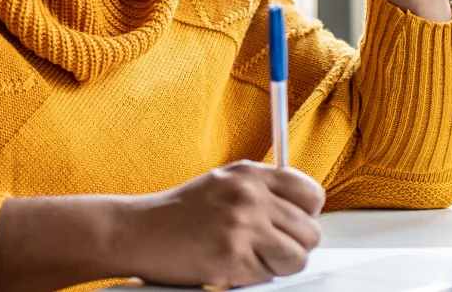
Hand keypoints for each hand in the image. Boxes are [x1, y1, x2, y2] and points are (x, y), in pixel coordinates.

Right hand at [114, 161, 324, 287]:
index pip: (312, 193)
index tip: (294, 223)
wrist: (139, 231)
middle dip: (294, 245)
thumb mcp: (224, 182)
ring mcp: (242, 226)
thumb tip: (301, 210)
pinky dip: (252, 277)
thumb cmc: (180, 212)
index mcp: (250, 174)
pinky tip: (230, 264)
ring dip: (278, 265)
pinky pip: (268, 277)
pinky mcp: (233, 257)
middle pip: (310, 231)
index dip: (307, 214)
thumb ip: (262, 190)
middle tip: (268, 247)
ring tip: (251, 257)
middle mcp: (250, 195)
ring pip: (297, 258)